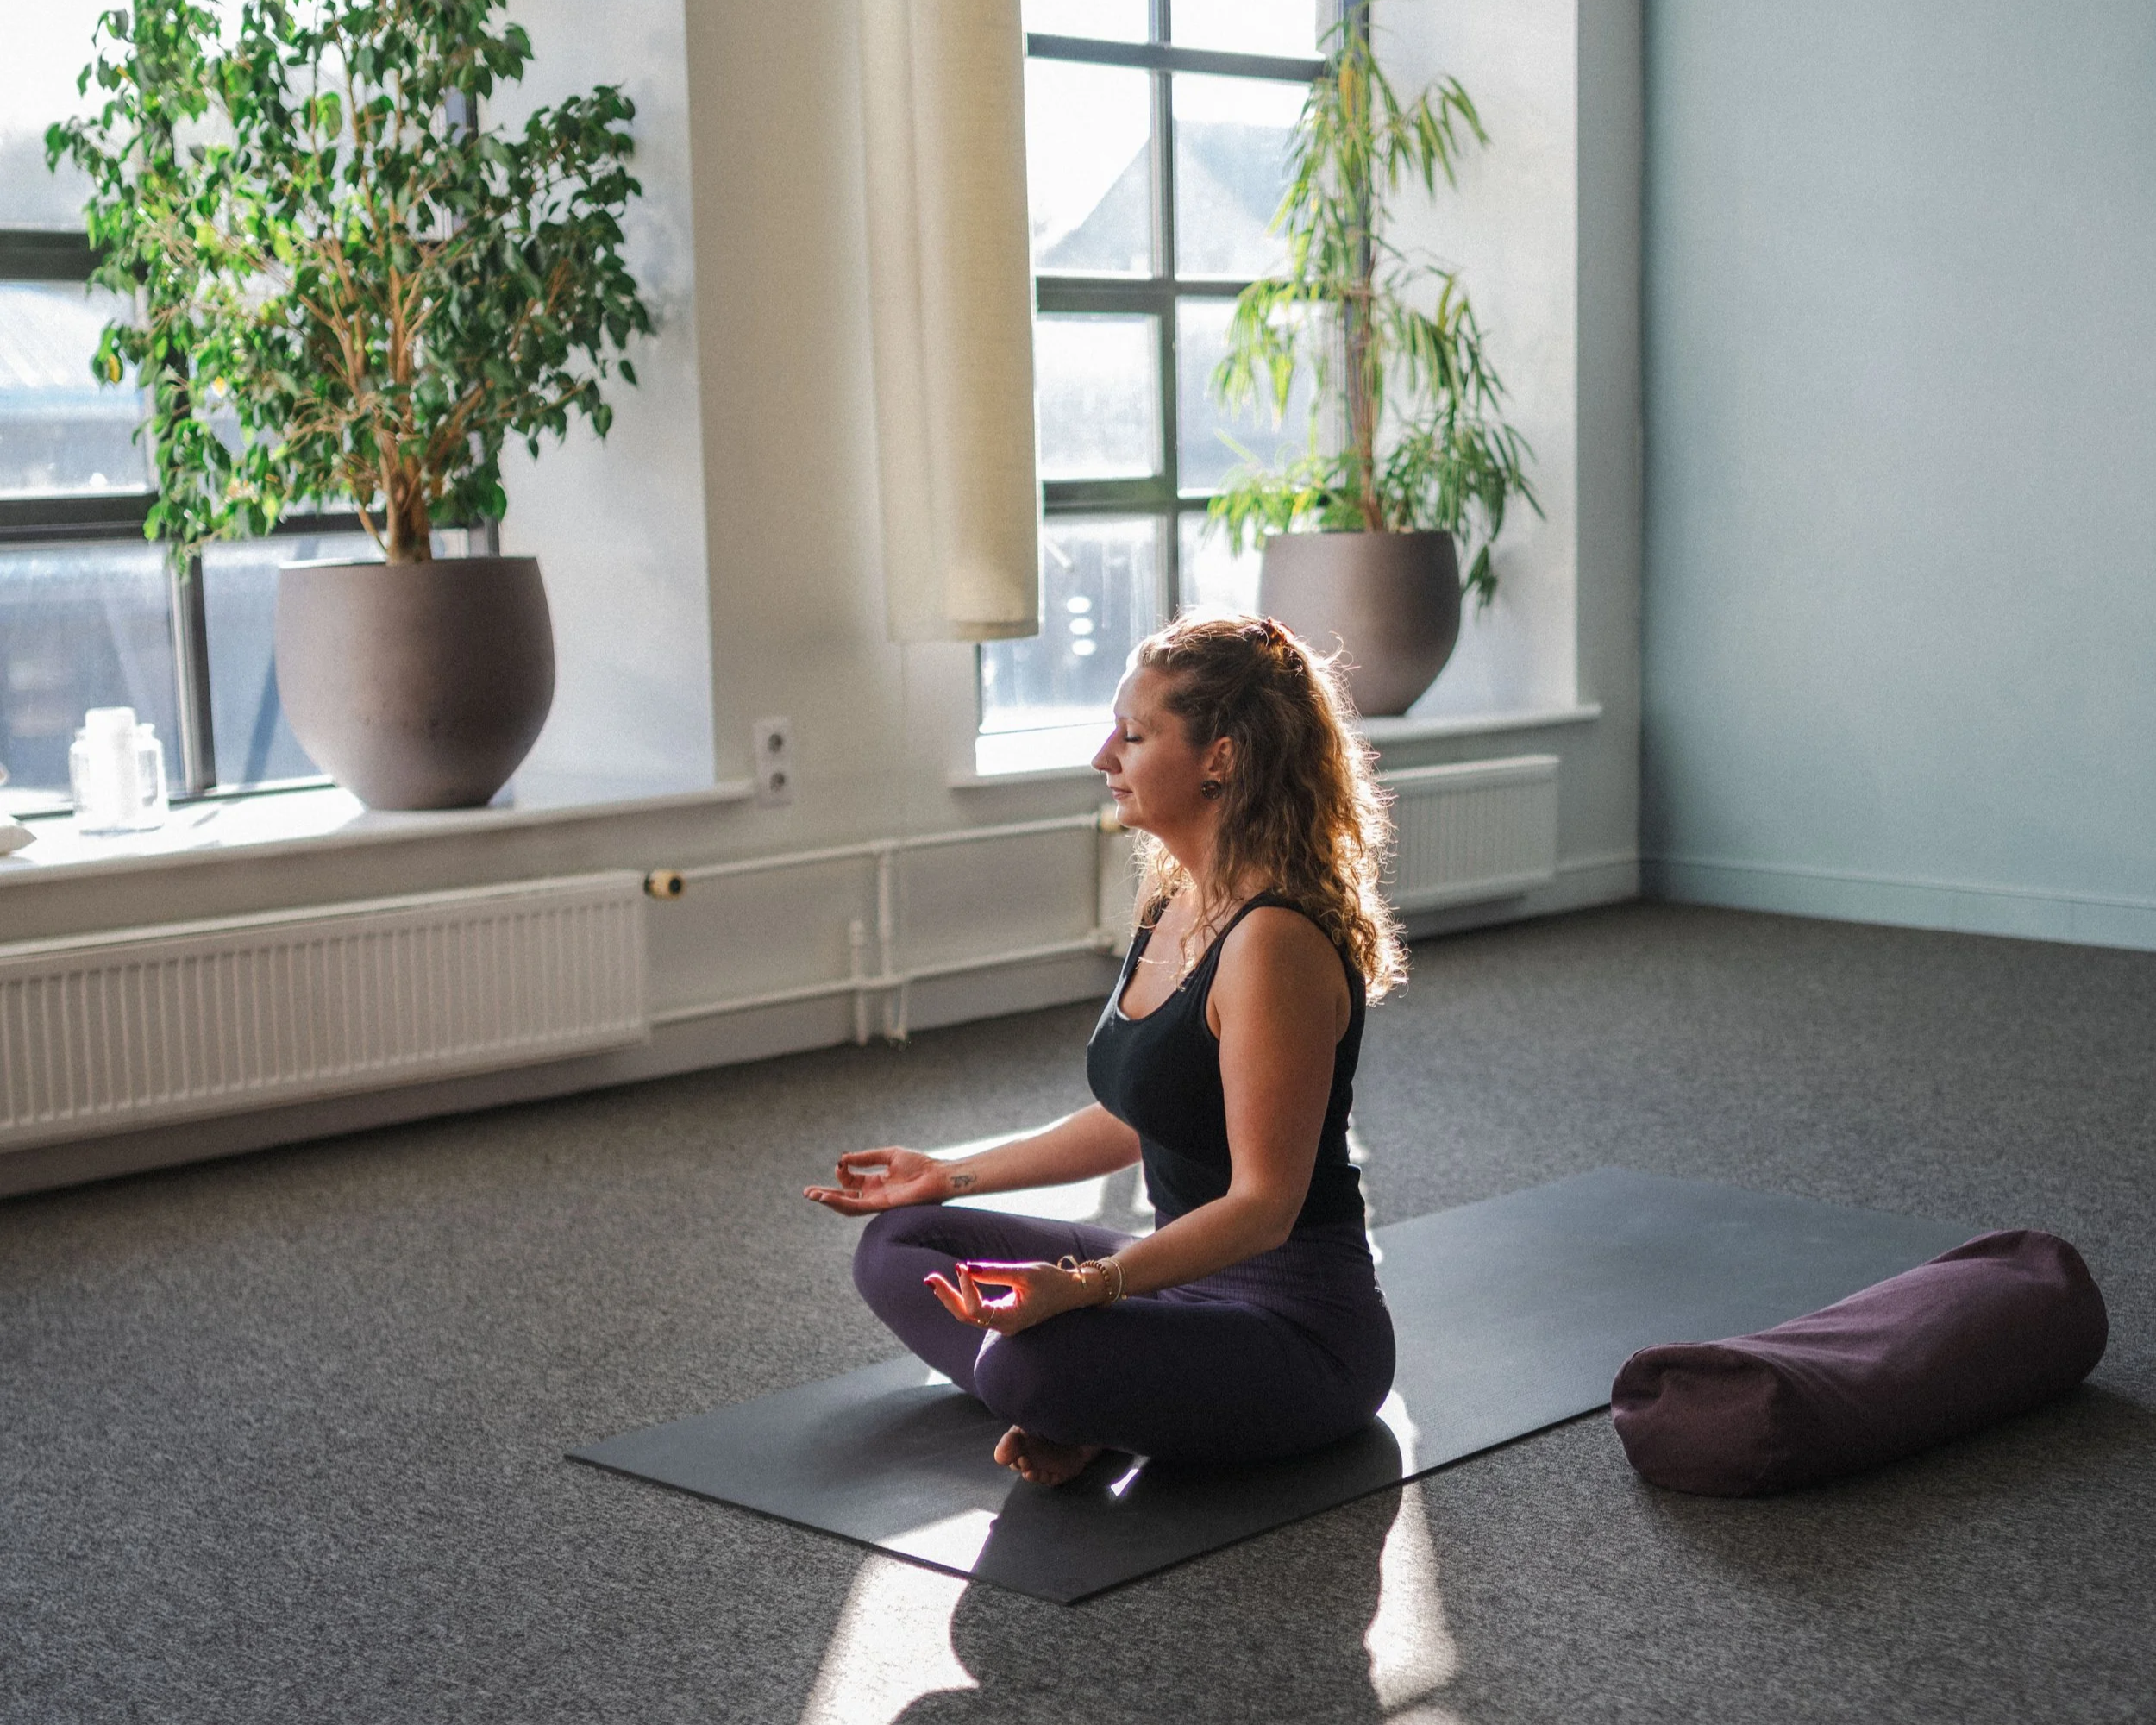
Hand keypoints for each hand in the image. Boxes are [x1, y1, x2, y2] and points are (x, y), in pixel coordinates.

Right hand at [803, 1146, 956, 1214]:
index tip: (840, 1161)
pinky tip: (828, 1197)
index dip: (842, 1172)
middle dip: (825, 1195)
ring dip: (829, 1201)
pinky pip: (857, 1207)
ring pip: (847, 1205)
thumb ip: (867, 1157)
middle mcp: (874, 1194)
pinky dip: (841, 1202)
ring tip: (812, 1195)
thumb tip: (844, 1158)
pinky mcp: (881, 1207)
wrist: (937, 1175)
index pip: (850, 1180)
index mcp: (876, 1182)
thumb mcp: (888, 1155)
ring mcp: (877, 1202)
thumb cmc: (920, 1164)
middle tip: (807, 1192)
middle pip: (844, 1196)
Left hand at [924, 1260, 1094, 1335]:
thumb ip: (995, 1272)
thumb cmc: (1051, 1281)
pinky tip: (950, 1284)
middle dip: (946, 1296)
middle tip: (929, 1278)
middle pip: (965, 1315)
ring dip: (950, 1297)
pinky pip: (976, 1310)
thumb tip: (966, 1268)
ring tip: (933, 1280)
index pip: (977, 1309)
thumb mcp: (1025, 1273)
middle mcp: (1003, 1325)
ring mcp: (1002, 1322)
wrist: (1070, 1292)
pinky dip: (962, 1297)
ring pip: (968, 1314)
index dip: (965, 1289)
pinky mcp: (1001, 1315)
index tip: (962, 1267)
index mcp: (1010, 1319)